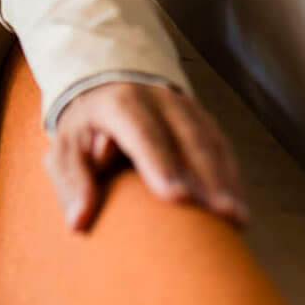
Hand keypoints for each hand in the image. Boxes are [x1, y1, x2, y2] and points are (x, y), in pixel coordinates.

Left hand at [48, 80, 246, 229]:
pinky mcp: (200, 118)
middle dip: (208, 177)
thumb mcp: (66, 148)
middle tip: (223, 215)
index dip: (161, 163)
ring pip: (211, 141)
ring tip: (238, 219)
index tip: (177, 197)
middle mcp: (158, 99)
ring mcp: (184, 106)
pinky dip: (231, 175)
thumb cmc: (85, 126)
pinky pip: (220, 145)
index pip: (143, 132)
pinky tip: (238, 205)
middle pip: (188, 137)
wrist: (106, 83)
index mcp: (120, 103)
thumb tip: (79, 221)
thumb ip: (72, 181)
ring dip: (226, 179)